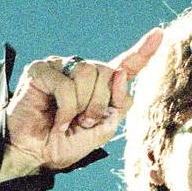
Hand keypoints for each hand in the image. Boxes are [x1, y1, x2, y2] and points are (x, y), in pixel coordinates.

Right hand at [2, 27, 163, 172]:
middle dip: (100, 104)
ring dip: (83, 106)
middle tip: (82, 123)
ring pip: (89, 74)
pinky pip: (68, 86)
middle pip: (109, 73)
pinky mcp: (41, 70)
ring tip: (68, 121)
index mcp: (97, 85)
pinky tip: (56, 119)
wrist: (32, 155)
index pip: (123, 66)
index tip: (159, 34)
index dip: (142, 52)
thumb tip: (120, 74)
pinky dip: (66, 110)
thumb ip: (117, 107)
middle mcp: (79, 71)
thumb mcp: (101, 131)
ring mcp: (60, 67)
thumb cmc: (62, 144)